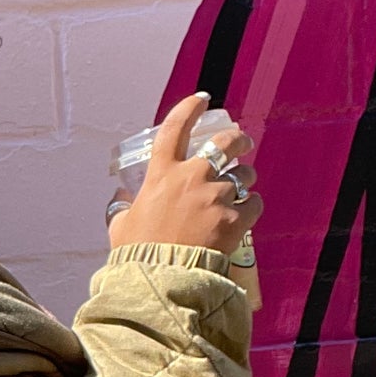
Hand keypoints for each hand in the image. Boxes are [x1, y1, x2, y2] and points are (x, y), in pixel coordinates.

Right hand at [108, 94, 261, 254]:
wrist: (162, 277)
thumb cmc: (137, 252)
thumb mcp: (122, 224)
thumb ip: (124, 207)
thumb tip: (121, 200)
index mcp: (162, 174)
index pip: (175, 128)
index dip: (190, 109)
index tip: (202, 99)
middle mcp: (192, 178)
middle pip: (224, 144)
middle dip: (238, 139)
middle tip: (243, 142)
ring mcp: (216, 197)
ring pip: (243, 176)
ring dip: (244, 179)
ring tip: (242, 188)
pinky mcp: (235, 219)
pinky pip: (254, 204)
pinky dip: (252, 206)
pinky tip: (247, 212)